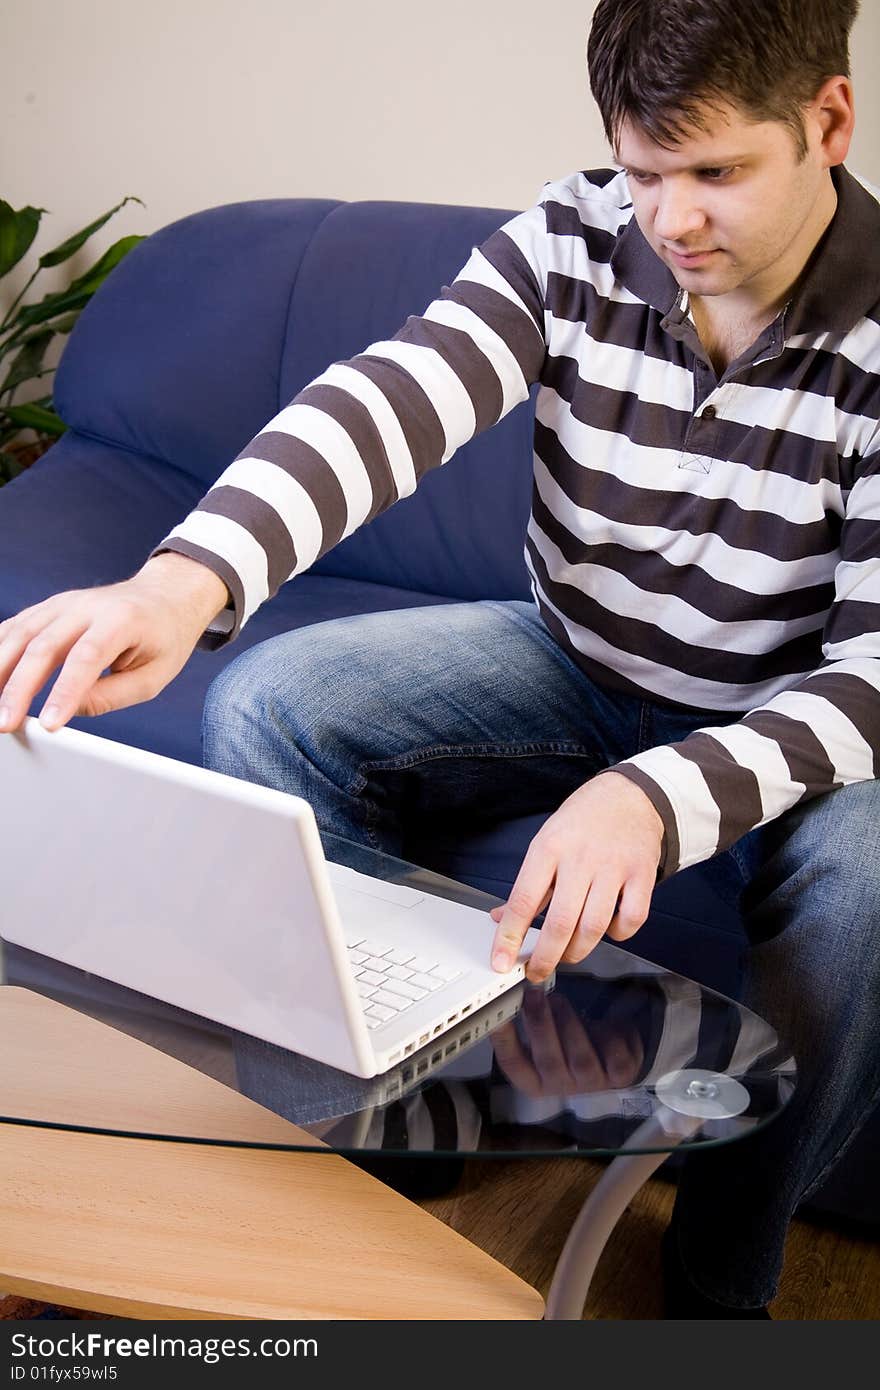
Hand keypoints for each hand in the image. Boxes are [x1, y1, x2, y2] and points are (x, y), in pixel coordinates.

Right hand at [0, 552, 228, 732]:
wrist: (162, 596)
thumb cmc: (163, 637)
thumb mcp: (155, 674)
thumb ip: (113, 695)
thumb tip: (73, 710)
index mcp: (121, 620)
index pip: (85, 657)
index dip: (64, 691)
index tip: (49, 724)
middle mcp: (85, 606)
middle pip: (43, 646)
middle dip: (19, 689)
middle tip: (5, 723)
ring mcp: (61, 604)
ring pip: (20, 634)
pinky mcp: (46, 609)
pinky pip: (14, 628)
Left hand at [489, 771, 663, 983]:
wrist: (631, 795)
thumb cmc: (583, 821)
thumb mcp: (546, 841)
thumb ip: (529, 884)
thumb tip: (500, 918)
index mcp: (549, 848)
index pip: (523, 900)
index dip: (509, 937)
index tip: (500, 961)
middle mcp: (580, 859)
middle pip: (561, 922)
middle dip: (545, 958)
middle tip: (536, 972)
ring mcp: (614, 867)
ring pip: (594, 927)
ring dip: (577, 951)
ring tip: (567, 954)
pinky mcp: (642, 875)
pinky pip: (630, 920)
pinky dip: (617, 934)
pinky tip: (607, 930)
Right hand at [492, 987, 645, 1097]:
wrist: (609, 1056)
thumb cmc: (569, 1044)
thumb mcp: (546, 1037)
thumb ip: (530, 1022)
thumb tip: (513, 992)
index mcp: (535, 1080)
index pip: (514, 1065)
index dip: (504, 1041)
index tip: (498, 1014)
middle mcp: (561, 1086)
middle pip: (548, 1062)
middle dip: (539, 1024)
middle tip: (532, 994)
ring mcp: (591, 1083)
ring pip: (580, 1058)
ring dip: (567, 1023)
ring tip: (557, 999)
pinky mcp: (619, 1075)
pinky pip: (613, 1054)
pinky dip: (606, 1033)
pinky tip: (599, 1021)